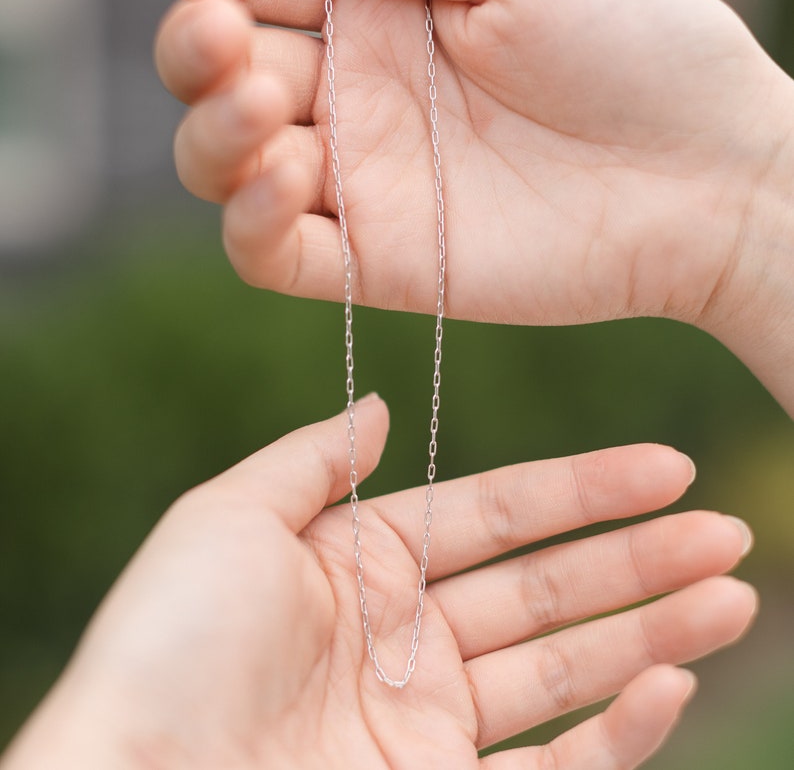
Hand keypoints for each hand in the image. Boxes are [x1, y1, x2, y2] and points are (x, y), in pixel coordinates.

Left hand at [2, 396, 754, 768]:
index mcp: (365, 564)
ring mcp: (430, 725)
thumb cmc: (168, 644)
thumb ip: (313, 461)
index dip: (581, 489)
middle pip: (548, 587)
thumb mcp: (230, 517)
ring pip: (567, 670)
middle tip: (724, 530)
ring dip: (653, 633)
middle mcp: (407, 640)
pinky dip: (619, 732)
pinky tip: (672, 680)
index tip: (661, 466)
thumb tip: (379, 407)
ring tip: (733, 591)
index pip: (499, 513)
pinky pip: (555, 766)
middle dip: (640, 558)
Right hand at [152, 0, 793, 411]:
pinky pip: (269, 254)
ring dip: (213, 135)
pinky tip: (290, 177)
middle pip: (218, 78)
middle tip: (226, 36)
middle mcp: (354, 93)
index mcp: (376, 7)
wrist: (699, 178)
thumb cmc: (630, 49)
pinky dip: (251, 219)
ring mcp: (358, 182)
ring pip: (223, 168)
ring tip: (262, 105)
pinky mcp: (373, 263)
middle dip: (197, 54)